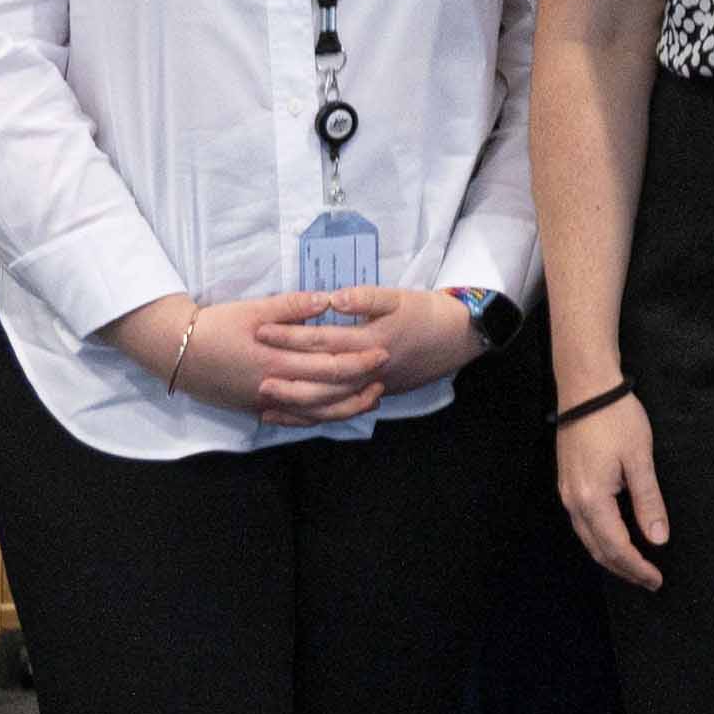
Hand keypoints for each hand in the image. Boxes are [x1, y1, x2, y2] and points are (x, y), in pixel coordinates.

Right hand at [115, 294, 388, 428]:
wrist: (175, 351)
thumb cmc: (214, 325)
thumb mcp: (253, 309)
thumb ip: (291, 306)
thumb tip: (326, 300)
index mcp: (278, 360)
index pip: (329, 366)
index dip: (358, 362)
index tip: (381, 352)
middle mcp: (276, 386)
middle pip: (328, 392)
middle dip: (360, 384)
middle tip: (385, 374)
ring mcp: (266, 402)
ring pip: (315, 412)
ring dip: (345, 407)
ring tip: (369, 398)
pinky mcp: (256, 408)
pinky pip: (293, 419)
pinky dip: (317, 418)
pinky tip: (333, 413)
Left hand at [281, 286, 488, 407]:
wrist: (458, 338)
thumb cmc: (426, 313)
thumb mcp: (398, 297)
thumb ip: (364, 297)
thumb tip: (332, 299)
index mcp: (369, 341)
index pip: (322, 340)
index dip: (290, 336)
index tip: (261, 331)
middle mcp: (367, 369)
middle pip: (320, 378)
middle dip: (287, 377)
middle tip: (255, 376)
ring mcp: (372, 387)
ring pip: (330, 403)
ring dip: (298, 404)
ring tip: (268, 403)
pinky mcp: (376, 394)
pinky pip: (342, 410)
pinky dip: (317, 415)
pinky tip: (296, 417)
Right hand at [556, 382, 669, 587]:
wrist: (585, 386)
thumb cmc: (615, 417)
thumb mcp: (640, 459)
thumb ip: (648, 501)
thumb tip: (657, 539)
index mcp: (593, 498)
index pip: (617, 547)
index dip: (637, 567)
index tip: (656, 579)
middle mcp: (574, 501)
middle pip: (598, 549)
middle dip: (624, 569)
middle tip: (649, 580)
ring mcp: (567, 492)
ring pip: (587, 538)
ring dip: (611, 556)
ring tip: (635, 565)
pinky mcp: (567, 483)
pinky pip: (582, 523)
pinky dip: (600, 538)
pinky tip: (615, 538)